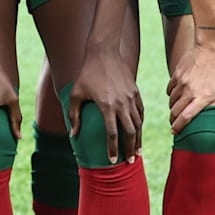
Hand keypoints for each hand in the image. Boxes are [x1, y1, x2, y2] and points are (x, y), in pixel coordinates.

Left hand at [68, 34, 144, 163]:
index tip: (112, 161)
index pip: (112, 133)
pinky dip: (140, 124)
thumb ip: (74, 115)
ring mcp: (131, 98)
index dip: (112, 149)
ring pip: (139, 123)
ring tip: (137, 151)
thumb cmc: (86, 74)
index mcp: (107, 105)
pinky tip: (139, 132)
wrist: (104, 53)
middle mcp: (122, 103)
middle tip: (130, 161)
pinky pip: (141, 112)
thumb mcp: (76, 94)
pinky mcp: (136, 92)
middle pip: (130, 132)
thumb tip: (73, 135)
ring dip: (138, 139)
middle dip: (130, 149)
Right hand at [166, 29, 214, 132]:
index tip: (175, 133)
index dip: (178, 127)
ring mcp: (182, 82)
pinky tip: (177, 97)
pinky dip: (172, 95)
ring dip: (173, 108)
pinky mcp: (177, 74)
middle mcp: (190, 90)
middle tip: (175, 125)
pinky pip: (170, 89)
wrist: (212, 44)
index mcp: (203, 96)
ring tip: (177, 112)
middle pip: (175, 111)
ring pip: (171, 101)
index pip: (186, 117)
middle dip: (174, 121)